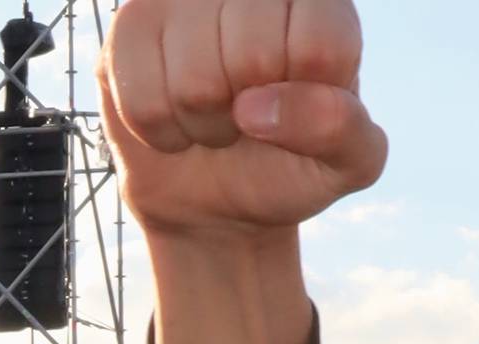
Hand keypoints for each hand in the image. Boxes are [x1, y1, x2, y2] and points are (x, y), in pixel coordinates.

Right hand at [100, 0, 384, 240]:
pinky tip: (174, 116)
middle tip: (249, 115)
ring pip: (194, 80)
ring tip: (213, 116)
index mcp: (321, 5)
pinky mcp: (132, 23)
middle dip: (250, 116)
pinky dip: (162, 131)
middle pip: (253, 57)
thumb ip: (341, 131)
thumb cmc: (289, 161)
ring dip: (203, 126)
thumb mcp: (346, 162)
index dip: (307, 102)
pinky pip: (142, 98)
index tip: (300, 106)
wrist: (216, 190)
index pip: (321, 46)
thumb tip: (262, 108)